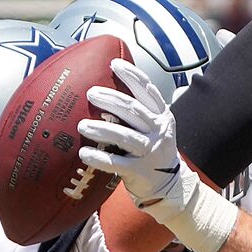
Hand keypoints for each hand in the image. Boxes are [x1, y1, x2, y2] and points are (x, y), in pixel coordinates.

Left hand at [79, 58, 190, 211]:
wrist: (169, 187)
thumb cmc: (154, 152)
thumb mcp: (157, 128)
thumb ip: (142, 111)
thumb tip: (113, 90)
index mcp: (163, 118)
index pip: (148, 91)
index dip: (132, 76)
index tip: (114, 64)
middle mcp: (158, 132)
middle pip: (133, 111)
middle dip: (110, 100)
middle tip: (91, 93)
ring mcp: (150, 153)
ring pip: (124, 136)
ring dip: (101, 129)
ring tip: (81, 126)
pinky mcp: (139, 172)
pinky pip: (116, 163)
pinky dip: (99, 158)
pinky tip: (84, 153)